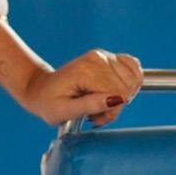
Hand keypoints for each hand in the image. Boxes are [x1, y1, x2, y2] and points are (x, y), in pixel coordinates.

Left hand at [22, 49, 143, 127]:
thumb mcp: (64, 112)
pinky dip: (129, 84)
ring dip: (121, 97)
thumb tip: (117, 99)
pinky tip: (113, 92)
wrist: (42, 89)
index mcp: (85, 71)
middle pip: (127, 88)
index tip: (94, 118)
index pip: (119, 94)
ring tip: (101, 103)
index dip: (111, 112)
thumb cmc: (50, 102)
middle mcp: (97, 58)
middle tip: (95, 113)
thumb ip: (90, 105)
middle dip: (115, 106)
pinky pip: (133, 68)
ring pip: (132, 80)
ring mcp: (103, 56)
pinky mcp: (108, 57)